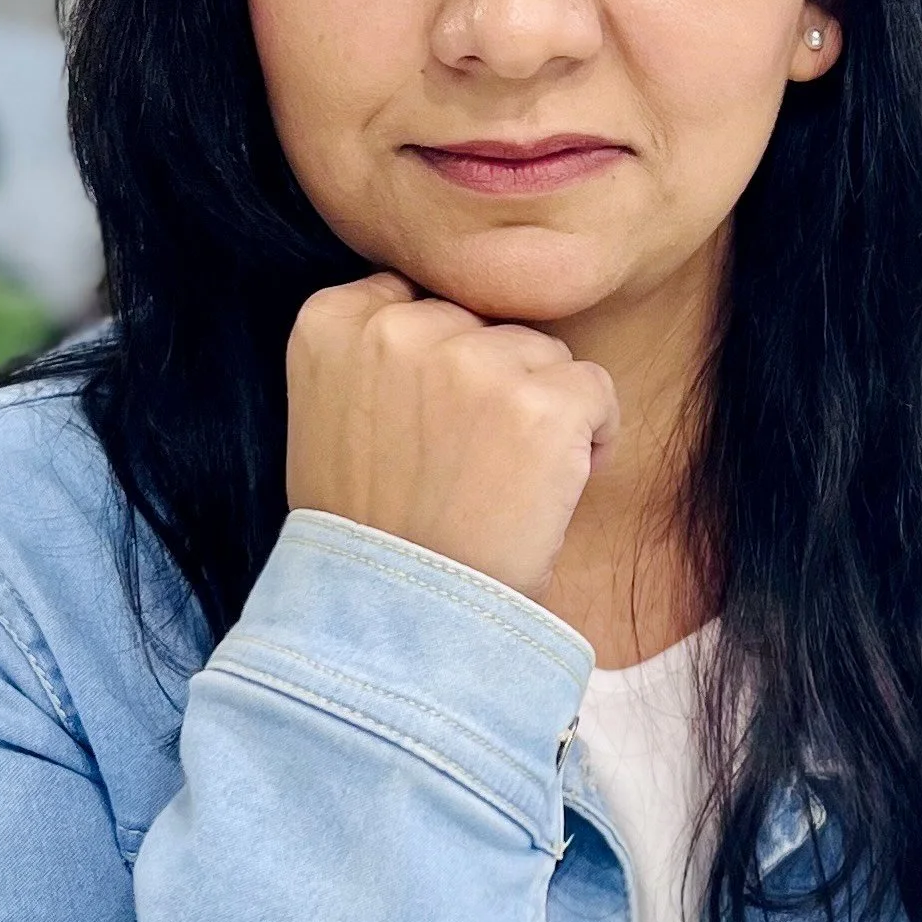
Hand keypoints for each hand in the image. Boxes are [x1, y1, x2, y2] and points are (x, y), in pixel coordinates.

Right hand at [285, 274, 620, 600]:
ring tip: (498, 484)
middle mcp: (398, 327)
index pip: (415, 296)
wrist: (396, 625)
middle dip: (489, 383)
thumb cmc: (366, 534)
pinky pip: (595, 389)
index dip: (436, 364)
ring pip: (542, 352)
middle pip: (483, 322)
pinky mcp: (540, 402)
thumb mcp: (325, 420)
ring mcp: (472, 361)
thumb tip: (446, 319)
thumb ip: (371, 355)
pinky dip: (592, 440)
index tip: (427, 427)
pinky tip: (546, 491)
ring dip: (539, 409)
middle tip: (465, 467)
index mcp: (330, 322)